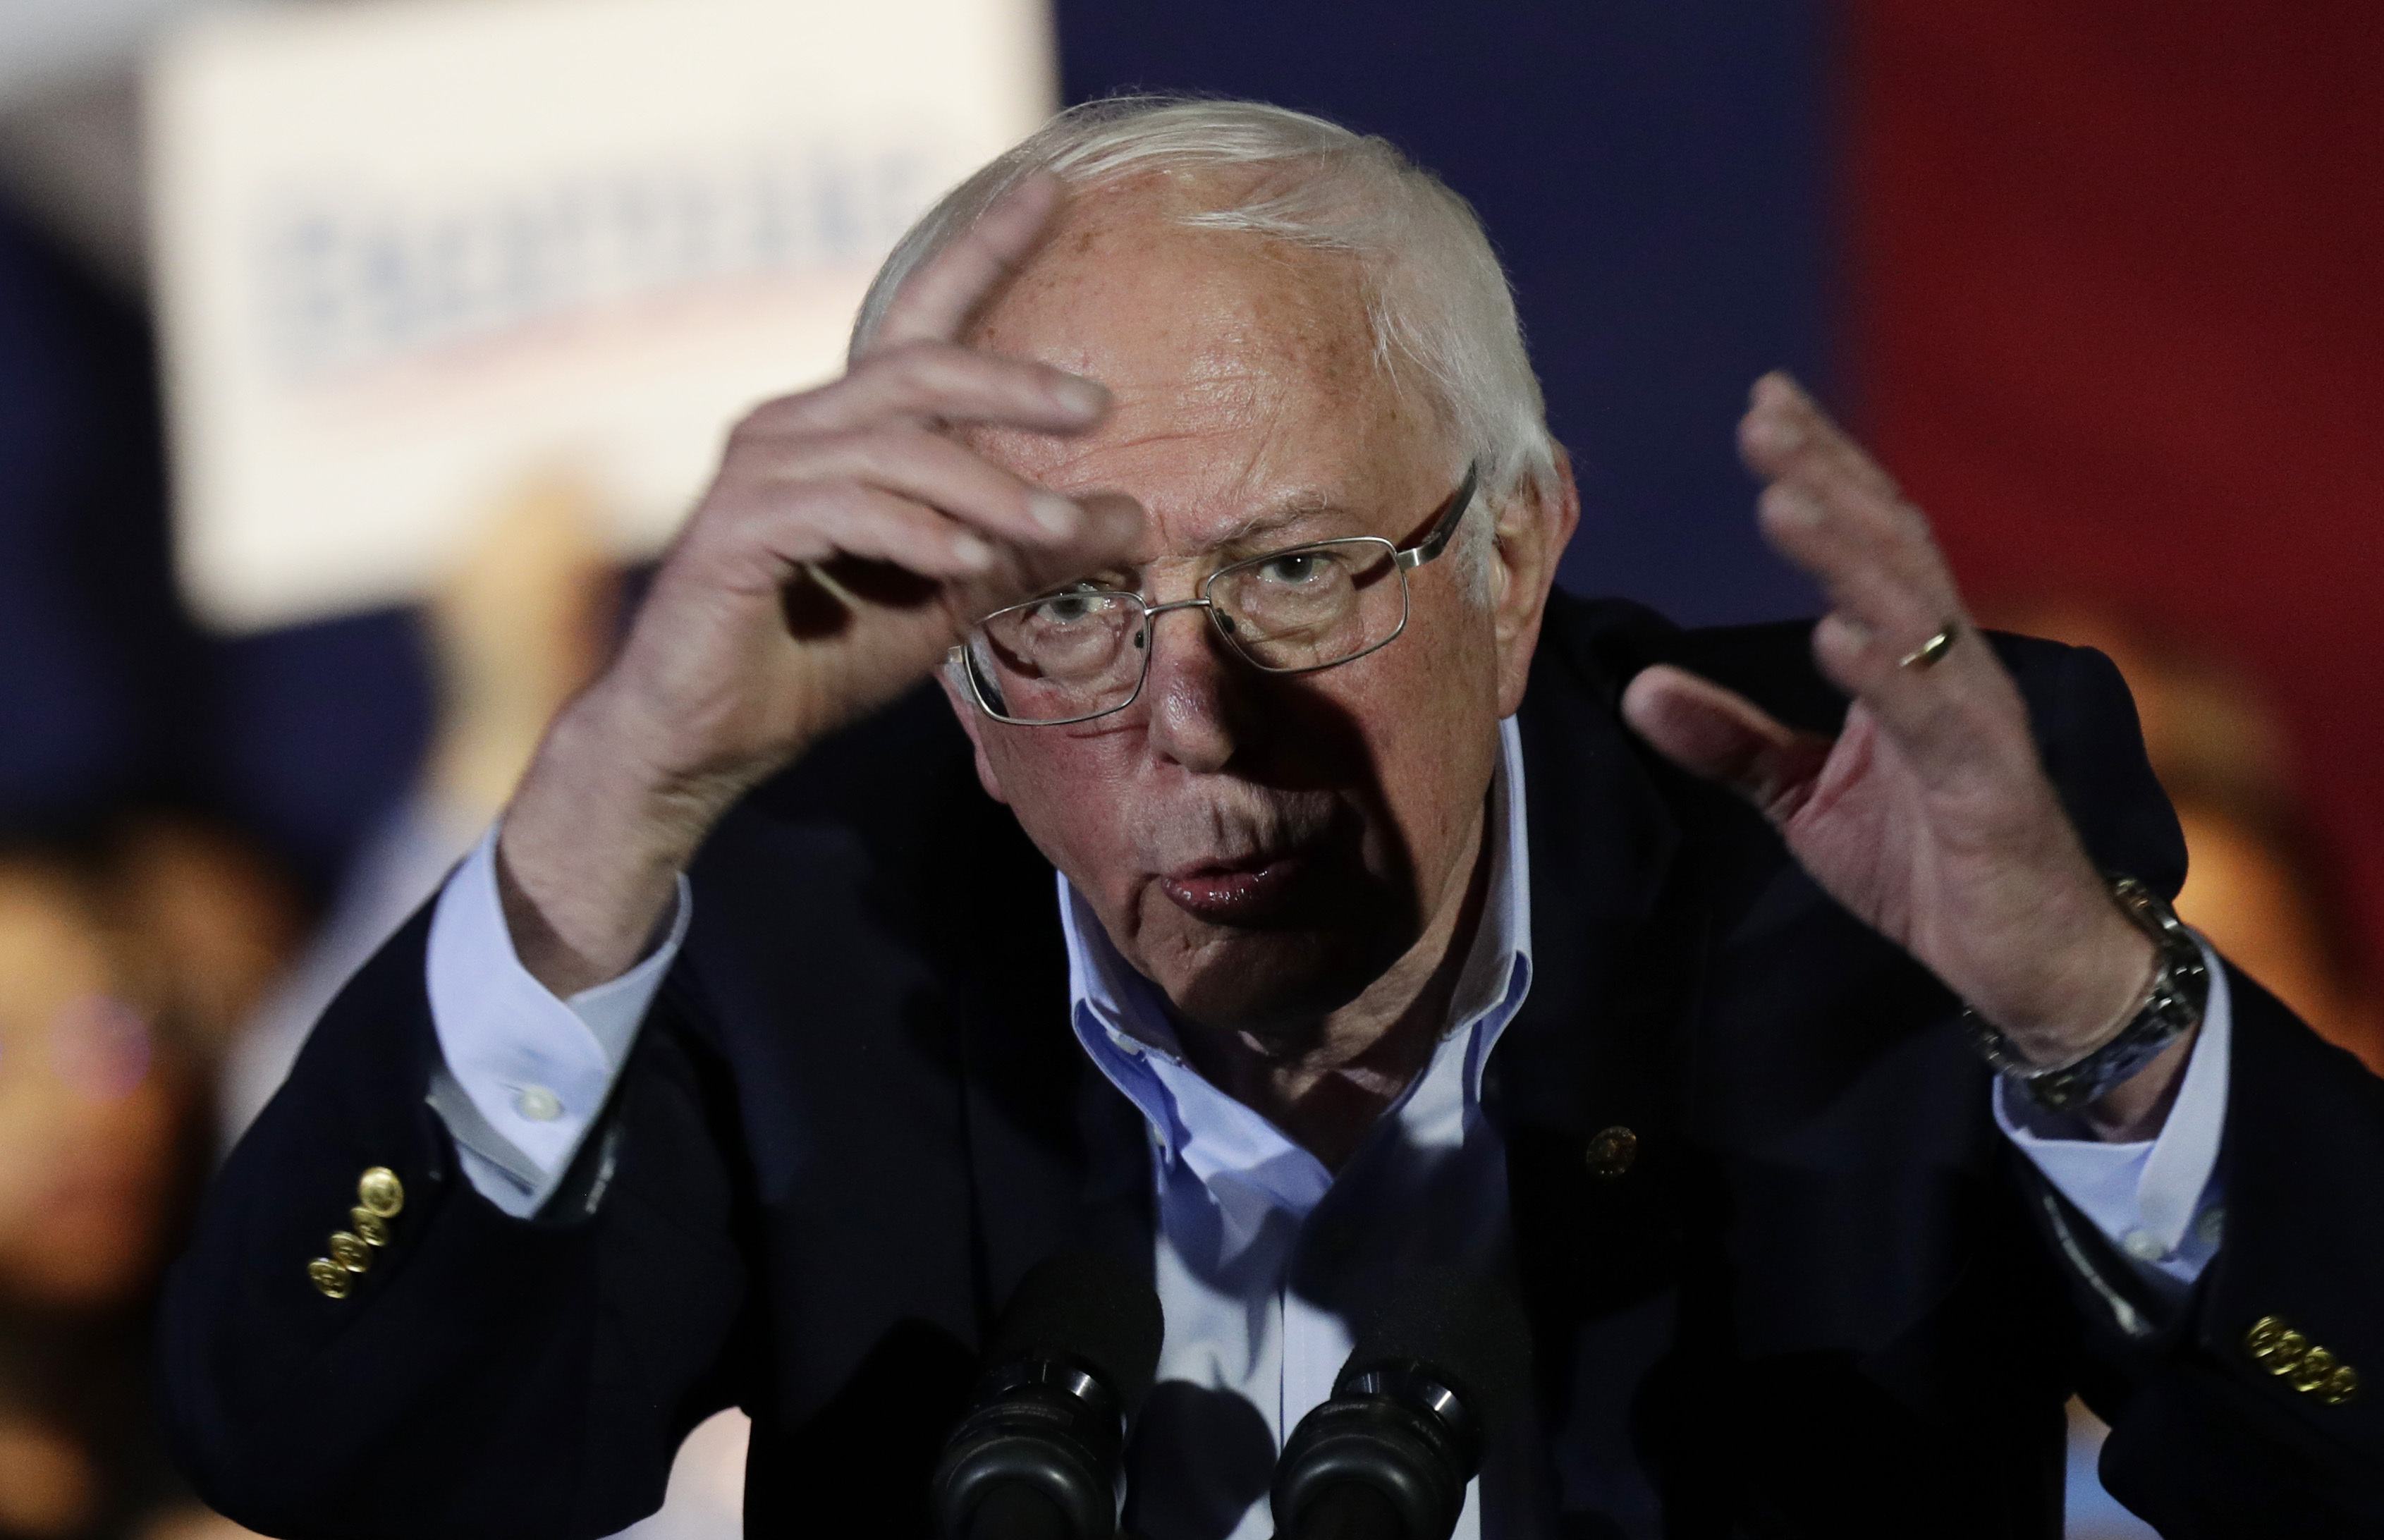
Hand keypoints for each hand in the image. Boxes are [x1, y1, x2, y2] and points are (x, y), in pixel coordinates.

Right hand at [500, 176, 1143, 991]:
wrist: (705, 740)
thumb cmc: (815, 660)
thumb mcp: (947, 599)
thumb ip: (1024, 552)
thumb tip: (1132, 517)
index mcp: (844, 431)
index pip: (921, 323)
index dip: (981, 250)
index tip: (1049, 185)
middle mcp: (794, 429)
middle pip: (917, 368)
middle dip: (1011, 383)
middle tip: (1098, 405)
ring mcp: (758, 475)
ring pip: (892, 447)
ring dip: (985, 485)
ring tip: (1057, 527)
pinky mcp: (735, 533)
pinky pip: (840, 508)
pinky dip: (912, 529)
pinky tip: (966, 557)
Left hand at [1621, 374, 2174, 1130]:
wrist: (2025, 958)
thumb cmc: (1927, 862)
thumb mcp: (1803, 796)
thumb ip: (1729, 740)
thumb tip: (1638, 688)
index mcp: (1909, 659)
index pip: (1866, 541)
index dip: (1821, 469)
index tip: (1763, 403)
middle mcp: (1951, 667)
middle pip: (1890, 549)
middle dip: (1828, 476)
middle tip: (1764, 413)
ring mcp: (1976, 722)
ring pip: (1914, 614)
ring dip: (1848, 552)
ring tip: (1785, 496)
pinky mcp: (1992, 788)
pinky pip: (1938, 720)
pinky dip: (1888, 673)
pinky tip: (1838, 635)